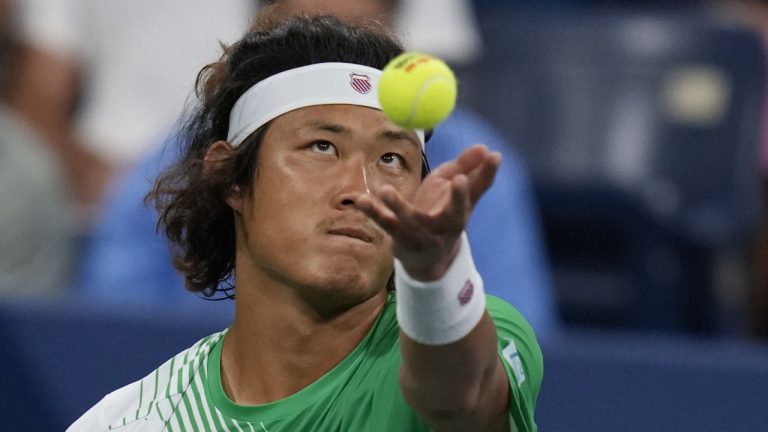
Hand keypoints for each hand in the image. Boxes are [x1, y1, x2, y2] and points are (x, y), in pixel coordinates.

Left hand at [355, 144, 500, 280]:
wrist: (428, 262)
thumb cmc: (444, 218)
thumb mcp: (457, 197)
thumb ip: (471, 173)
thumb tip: (486, 149)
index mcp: (460, 215)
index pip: (473, 196)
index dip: (482, 178)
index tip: (489, 161)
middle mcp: (444, 228)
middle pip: (452, 215)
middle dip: (457, 198)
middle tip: (459, 179)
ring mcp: (421, 236)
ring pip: (410, 222)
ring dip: (397, 207)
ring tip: (385, 191)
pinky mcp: (399, 240)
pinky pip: (384, 224)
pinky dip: (372, 211)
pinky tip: (360, 200)